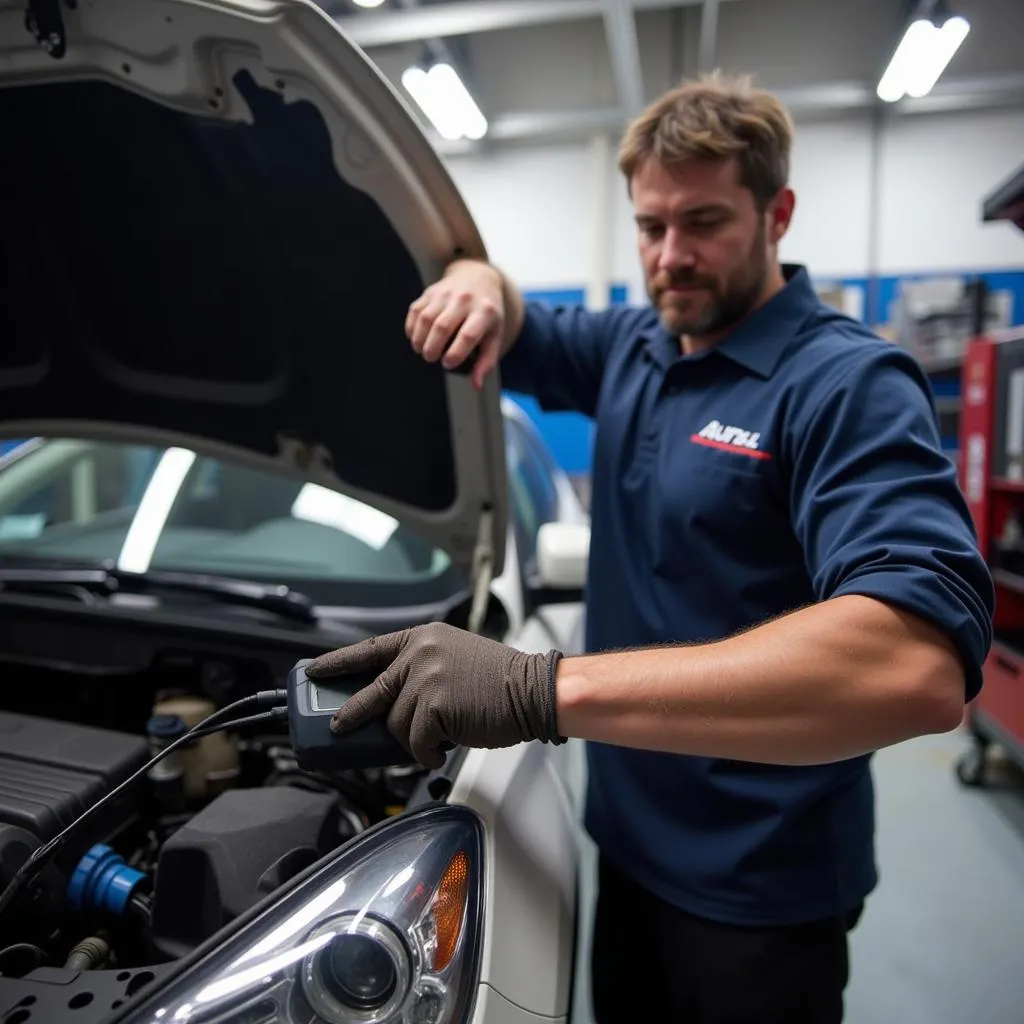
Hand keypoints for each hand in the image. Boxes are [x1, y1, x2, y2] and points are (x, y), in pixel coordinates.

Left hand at [306, 623, 563, 768]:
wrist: (533, 691)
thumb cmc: (500, 682)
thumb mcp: (453, 658)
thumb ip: (420, 671)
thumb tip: (390, 705)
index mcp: (423, 638)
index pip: (369, 649)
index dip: (339, 661)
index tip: (314, 669)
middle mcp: (419, 653)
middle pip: (371, 691)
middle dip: (350, 715)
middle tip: (337, 728)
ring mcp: (425, 678)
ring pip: (395, 723)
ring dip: (413, 740)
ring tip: (437, 740)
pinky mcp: (433, 706)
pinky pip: (414, 742)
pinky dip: (426, 753)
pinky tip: (444, 749)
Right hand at [406, 260, 505, 389]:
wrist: (477, 277)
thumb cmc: (487, 313)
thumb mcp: (494, 335)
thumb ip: (486, 362)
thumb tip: (476, 386)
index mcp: (485, 312)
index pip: (468, 336)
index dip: (455, 354)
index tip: (448, 364)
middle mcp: (465, 299)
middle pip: (442, 327)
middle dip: (433, 349)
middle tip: (432, 359)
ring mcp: (446, 293)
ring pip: (425, 319)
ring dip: (420, 340)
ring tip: (423, 351)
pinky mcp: (430, 291)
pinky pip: (415, 311)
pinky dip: (412, 328)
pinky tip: (416, 339)